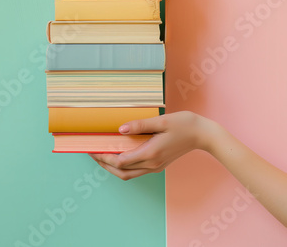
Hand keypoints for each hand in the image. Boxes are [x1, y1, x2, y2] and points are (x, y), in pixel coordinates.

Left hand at [88, 111, 211, 179]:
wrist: (203, 134)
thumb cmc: (184, 125)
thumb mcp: (161, 121)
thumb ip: (139, 125)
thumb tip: (120, 130)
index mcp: (151, 153)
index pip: (120, 161)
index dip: (104, 156)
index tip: (92, 148)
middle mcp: (152, 164)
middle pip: (121, 172)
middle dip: (104, 164)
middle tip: (91, 153)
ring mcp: (156, 167)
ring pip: (128, 174)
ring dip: (112, 168)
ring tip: (101, 155)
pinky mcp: (158, 165)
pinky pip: (136, 170)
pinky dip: (123, 166)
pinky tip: (118, 155)